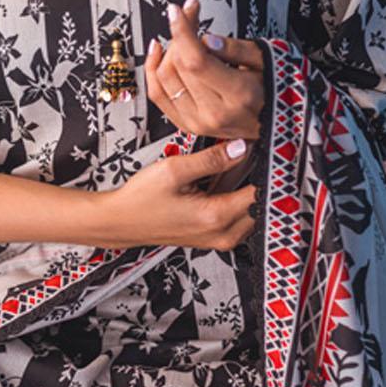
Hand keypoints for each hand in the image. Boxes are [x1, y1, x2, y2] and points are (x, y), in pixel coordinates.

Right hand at [94, 136, 256, 250]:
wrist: (120, 222)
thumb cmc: (140, 200)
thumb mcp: (174, 170)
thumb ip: (212, 159)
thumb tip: (241, 147)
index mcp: (215, 216)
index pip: (261, 193)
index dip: (265, 169)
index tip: (265, 153)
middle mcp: (222, 234)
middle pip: (261, 204)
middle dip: (257, 179)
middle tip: (247, 157)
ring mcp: (219, 239)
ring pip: (251, 212)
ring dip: (246, 189)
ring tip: (229, 169)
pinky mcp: (213, 238)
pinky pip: (238, 218)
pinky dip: (235, 199)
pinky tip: (220, 184)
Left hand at [145, 0, 264, 140]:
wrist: (279, 123)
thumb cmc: (276, 89)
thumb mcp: (268, 61)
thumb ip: (237, 49)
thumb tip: (206, 39)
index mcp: (239, 96)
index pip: (197, 61)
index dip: (182, 32)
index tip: (177, 11)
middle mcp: (215, 113)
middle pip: (179, 66)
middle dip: (179, 33)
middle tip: (188, 14)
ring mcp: (198, 122)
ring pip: (164, 78)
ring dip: (167, 50)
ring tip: (181, 33)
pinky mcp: (187, 125)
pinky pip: (157, 95)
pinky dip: (153, 70)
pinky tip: (159, 51)